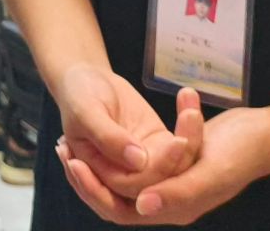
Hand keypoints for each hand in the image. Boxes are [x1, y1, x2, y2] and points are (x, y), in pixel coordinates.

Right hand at [51, 65, 196, 199]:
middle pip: (155, 185)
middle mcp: (122, 176)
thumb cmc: (79, 96)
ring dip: (188, 142)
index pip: (125, 189)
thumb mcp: (85, 112)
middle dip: (172, 163)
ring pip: (174, 169)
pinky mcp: (160, 147)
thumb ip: (107, 137)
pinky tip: (189, 107)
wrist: (88, 79)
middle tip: (181, 139)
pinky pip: (183, 148)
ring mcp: (144, 163)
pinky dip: (190, 128)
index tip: (163, 148)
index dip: (145, 176)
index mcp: (98, 176)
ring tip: (190, 114)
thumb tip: (139, 161)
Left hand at [61, 93, 269, 225]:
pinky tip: (104, 128)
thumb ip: (178, 193)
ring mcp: (171, 181)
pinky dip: (121, 146)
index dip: (94, 189)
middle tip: (66, 148)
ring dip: (101, 158)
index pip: (120, 210)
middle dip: (90, 174)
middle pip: (115, 195)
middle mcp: (170, 200)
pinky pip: (138, 158)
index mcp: (176, 209)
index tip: (74, 161)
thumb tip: (141, 207)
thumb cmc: (241, 152)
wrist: (263, 132)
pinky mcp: (172, 162)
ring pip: (123, 175)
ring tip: (75, 137)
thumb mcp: (210, 172)